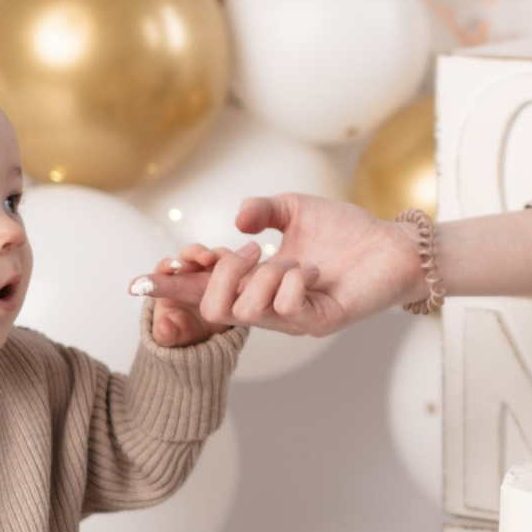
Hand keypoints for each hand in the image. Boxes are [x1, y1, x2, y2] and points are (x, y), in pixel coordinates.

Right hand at [132, 195, 421, 337]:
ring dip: (263, 276)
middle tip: (250, 250)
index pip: (202, 286)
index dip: (170, 285)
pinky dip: (292, 281)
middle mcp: (266, 305)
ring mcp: (290, 319)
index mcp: (254, 279)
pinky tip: (313, 271)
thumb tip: (236, 222)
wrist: (392, 246)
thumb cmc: (347, 231)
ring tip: (292, 259)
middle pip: (212, 307)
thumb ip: (262, 210)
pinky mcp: (317, 323)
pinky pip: (285, 310)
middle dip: (220, 273)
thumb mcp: (295, 208)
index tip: (139, 280)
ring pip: (245, 311)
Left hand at [138, 248, 235, 347]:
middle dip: (198, 253)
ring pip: (216, 255)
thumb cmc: (187, 329)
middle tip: (207, 257)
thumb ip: (166, 335)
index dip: (167, 265)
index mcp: (173, 286)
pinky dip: (242, 262)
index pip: (164, 270)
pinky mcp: (232, 272)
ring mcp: (213, 271)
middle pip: (191, 255)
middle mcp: (192, 273)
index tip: (171, 266)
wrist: (212, 334)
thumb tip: (163, 327)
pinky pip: (236, 262)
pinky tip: (250, 266)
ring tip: (231, 261)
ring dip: (223, 256)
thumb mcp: (176, 336)